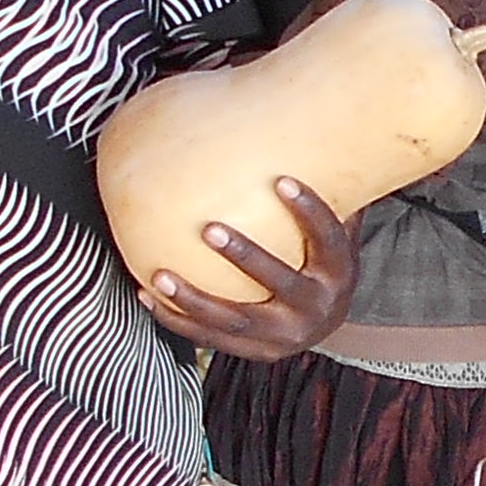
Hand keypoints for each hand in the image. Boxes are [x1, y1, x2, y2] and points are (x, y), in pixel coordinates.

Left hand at [141, 178, 357, 359]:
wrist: (322, 326)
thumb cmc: (319, 262)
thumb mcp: (332, 234)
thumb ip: (329, 192)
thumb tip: (318, 132)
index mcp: (338, 274)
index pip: (328, 239)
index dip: (309, 211)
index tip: (281, 179)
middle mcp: (316, 309)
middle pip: (280, 282)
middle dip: (246, 256)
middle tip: (209, 228)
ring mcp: (284, 336)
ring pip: (235, 321)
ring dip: (195, 299)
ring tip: (159, 275)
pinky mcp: (255, 353)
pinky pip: (210, 337)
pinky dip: (177, 319)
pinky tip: (147, 294)